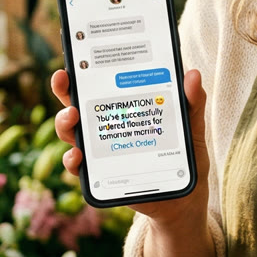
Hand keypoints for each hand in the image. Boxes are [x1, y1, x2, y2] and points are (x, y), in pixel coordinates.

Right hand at [49, 67, 211, 233]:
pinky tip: (78, 155)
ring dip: (65, 123)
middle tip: (63, 80)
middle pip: (78, 105)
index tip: (75, 58)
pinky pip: (79, 168)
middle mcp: (108, 127)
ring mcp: (102, 151)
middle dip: (65, 91)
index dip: (83, 71)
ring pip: (73, 134)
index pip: (100, 86)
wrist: (185, 198)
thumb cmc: (185, 158)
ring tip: (73, 117)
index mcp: (127, 109)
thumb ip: (192, 104)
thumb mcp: (192, 128)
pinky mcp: (102, 176)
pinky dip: (73, 160)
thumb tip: (192, 74)